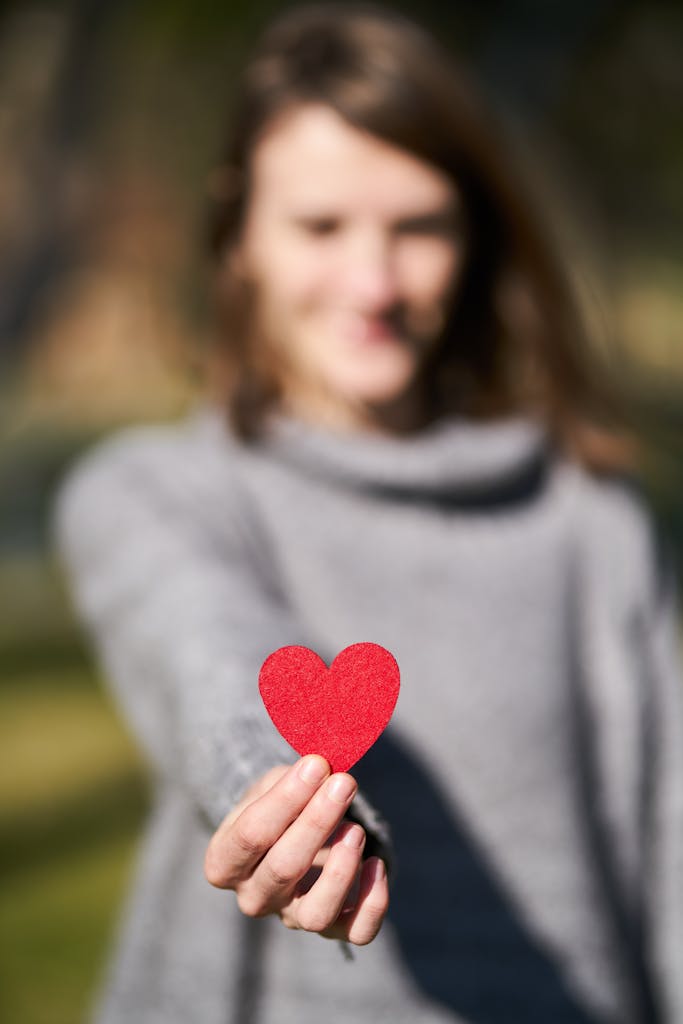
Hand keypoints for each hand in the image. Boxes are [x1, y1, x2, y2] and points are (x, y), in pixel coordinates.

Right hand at [204, 755, 388, 944]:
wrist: (290, 836)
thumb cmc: (277, 806)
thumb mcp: (270, 785)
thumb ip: (290, 780)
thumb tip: (320, 768)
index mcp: (225, 862)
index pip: (250, 835)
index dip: (285, 799)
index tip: (316, 765)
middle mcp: (253, 897)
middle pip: (283, 869)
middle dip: (317, 821)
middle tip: (343, 782)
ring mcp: (292, 917)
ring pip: (316, 913)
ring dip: (340, 870)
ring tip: (356, 830)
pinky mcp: (331, 928)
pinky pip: (356, 931)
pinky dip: (372, 903)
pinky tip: (376, 863)